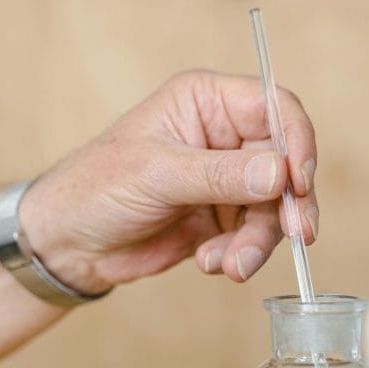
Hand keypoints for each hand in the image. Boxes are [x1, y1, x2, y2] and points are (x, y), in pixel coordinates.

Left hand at [19, 70, 318, 292]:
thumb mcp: (157, 175)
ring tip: (232, 265)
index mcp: (207, 102)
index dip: (297, 142)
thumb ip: (220, 176)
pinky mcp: (223, 218)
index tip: (300, 183)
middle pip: (286, 165)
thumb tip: (279, 173)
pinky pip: (254, 237)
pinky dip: (240, 254)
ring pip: (274, 208)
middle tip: (297, 236)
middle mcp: (224, 137)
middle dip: (287, 205)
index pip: (276, 109)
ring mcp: (226, 180)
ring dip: (259, 241)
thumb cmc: (97, 187)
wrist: (68, 242)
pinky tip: (210, 263)